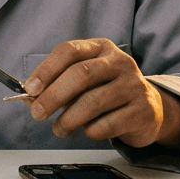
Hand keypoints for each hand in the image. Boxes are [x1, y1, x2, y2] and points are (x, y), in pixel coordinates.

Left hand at [24, 39, 179, 149]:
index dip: (46, 69)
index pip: (69, 50)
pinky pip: (109, 123)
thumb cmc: (107, 92)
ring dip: (69, 119)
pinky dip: (91, 130)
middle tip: (37, 113)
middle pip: (80, 74)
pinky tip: (89, 130)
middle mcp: (120, 62)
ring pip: (93, 101)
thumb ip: (58, 85)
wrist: (149, 109)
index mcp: (101, 48)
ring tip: (59, 128)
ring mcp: (135, 85)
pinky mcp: (144, 110)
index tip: (30, 88)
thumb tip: (30, 97)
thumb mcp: (84, 81)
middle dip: (53, 96)